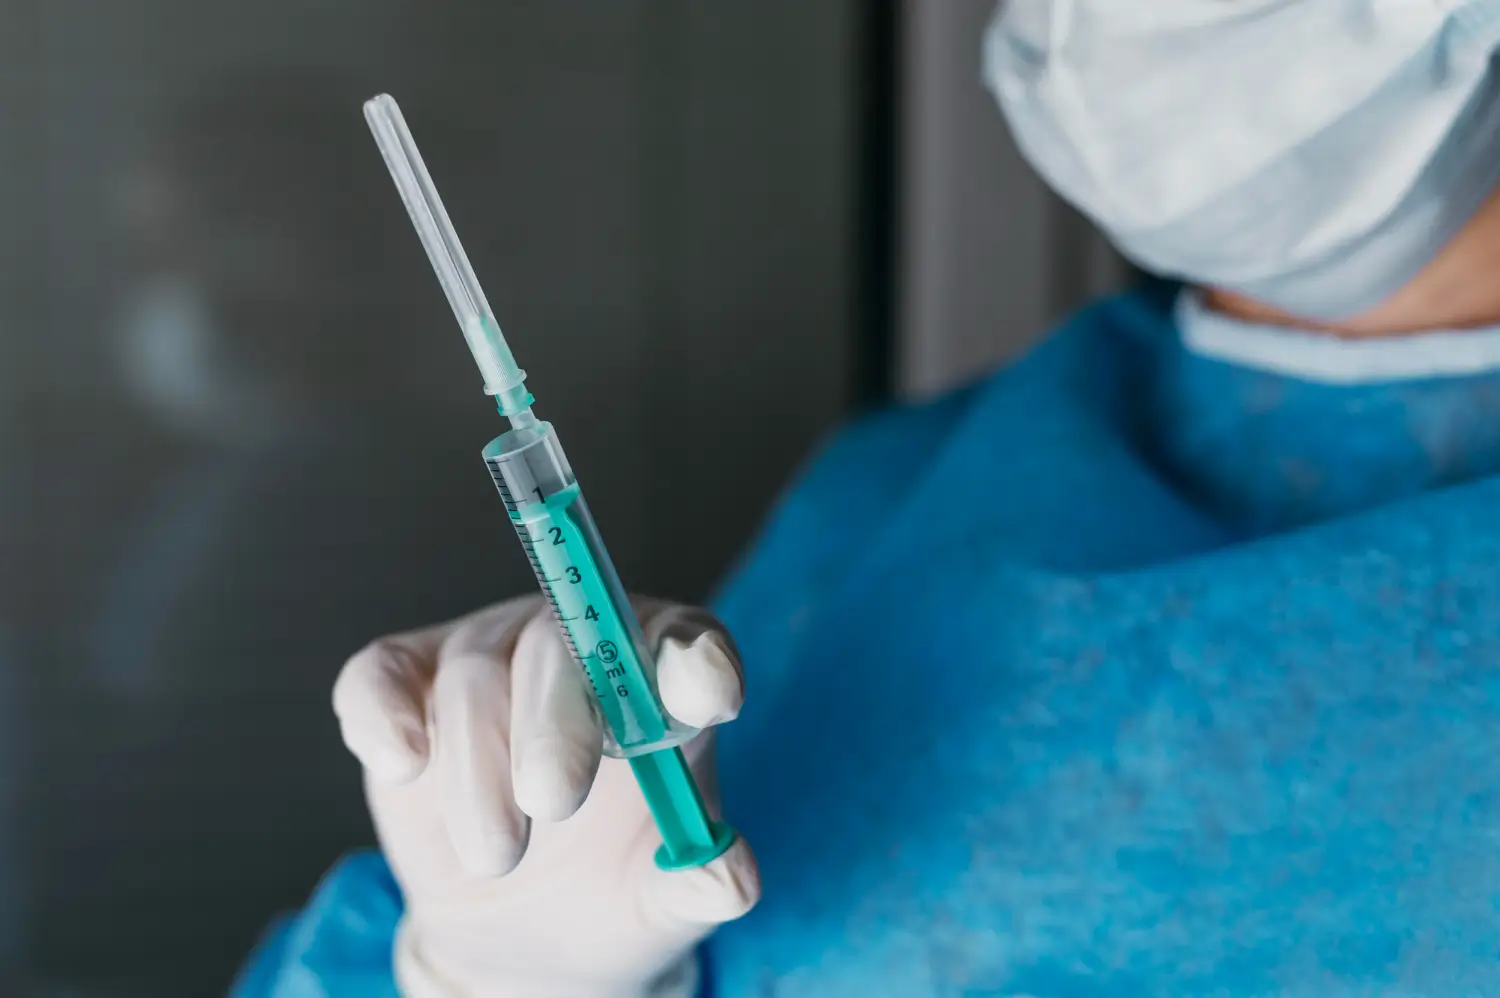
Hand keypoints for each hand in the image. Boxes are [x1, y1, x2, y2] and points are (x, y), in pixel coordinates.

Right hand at [332, 596, 758, 997]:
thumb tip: (728, 876)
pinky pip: (380, 676)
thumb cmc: (611, 889)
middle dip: (556, 722)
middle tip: (554, 801)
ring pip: (475, 675)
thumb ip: (699, 886)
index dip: (696, 661)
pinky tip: (402, 761)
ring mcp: (488, 658)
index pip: (687, 645)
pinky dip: (383, 711)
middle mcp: (576, 646)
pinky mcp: (406, 686)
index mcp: (659, 683)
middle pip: (565, 644)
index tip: (706, 695)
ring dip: (478, 766)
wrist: (523, 930)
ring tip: (497, 854)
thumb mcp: (662, 902)